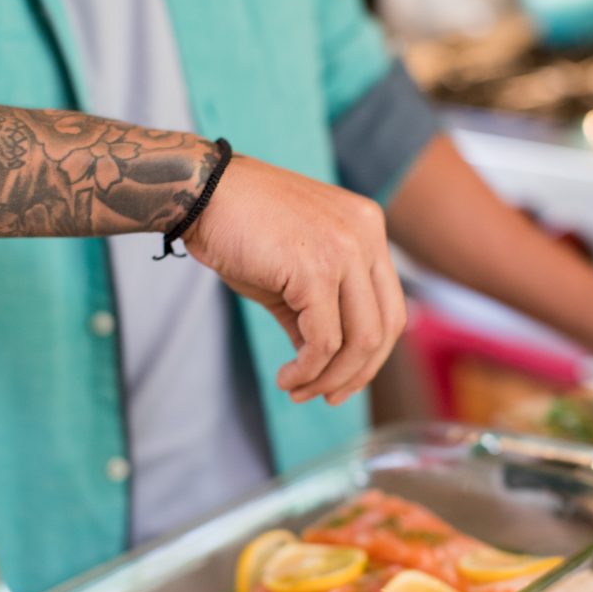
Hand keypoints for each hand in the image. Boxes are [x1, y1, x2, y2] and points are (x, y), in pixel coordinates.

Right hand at [183, 155, 405, 404]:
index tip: (341, 381)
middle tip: (324, 397)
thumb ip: (319, 312)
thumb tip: (326, 365)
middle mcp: (367, 236)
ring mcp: (346, 250)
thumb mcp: (293, 272)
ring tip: (297, 389)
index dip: (371, 355)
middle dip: (356, 374)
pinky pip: (324, 341)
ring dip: (329, 378)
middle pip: (385, 327)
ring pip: (360, 340)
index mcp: (368, 228)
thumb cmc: (239, 227)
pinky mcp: (318, 270)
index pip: (391, 306)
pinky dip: (307, 370)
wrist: (201, 194)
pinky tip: (286, 377)